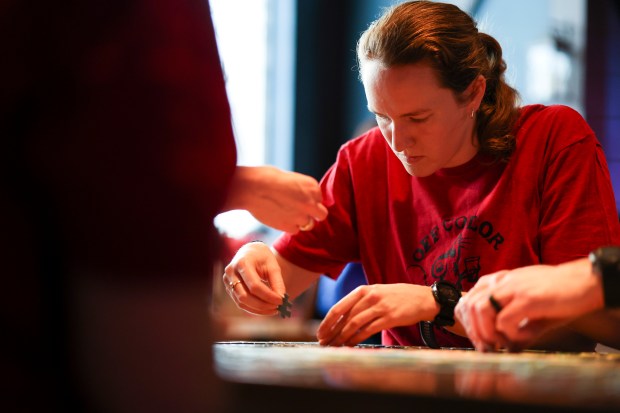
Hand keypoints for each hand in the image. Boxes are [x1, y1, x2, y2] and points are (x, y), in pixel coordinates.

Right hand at [222, 166, 327, 232]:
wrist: (252, 188)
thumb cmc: (266, 177)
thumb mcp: (289, 178)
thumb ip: (299, 189)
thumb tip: (300, 197)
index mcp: (312, 186)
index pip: (318, 198)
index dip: (309, 200)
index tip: (298, 199)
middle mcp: (311, 202)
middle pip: (321, 214)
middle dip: (313, 214)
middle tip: (299, 211)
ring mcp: (301, 216)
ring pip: (308, 224)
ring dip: (299, 221)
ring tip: (283, 213)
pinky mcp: (290, 227)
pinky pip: (294, 231)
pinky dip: (288, 226)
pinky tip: (277, 218)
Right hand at [223, 242, 285, 314]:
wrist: (249, 252)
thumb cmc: (262, 257)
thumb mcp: (272, 265)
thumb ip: (277, 282)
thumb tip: (281, 299)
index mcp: (242, 263)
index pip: (254, 285)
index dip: (268, 295)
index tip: (281, 300)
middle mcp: (231, 273)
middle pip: (245, 296)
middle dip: (263, 305)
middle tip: (278, 308)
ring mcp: (227, 282)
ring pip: (242, 302)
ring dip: (259, 309)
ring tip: (274, 309)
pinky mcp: (229, 289)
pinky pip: (240, 303)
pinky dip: (254, 308)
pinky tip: (266, 309)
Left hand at [316, 283, 436, 346]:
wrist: (423, 298)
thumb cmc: (397, 297)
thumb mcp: (376, 292)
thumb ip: (360, 303)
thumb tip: (340, 319)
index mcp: (363, 290)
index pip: (338, 307)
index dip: (327, 322)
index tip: (320, 333)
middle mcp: (369, 297)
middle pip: (344, 317)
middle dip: (331, 332)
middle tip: (323, 343)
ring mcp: (379, 307)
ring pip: (354, 324)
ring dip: (341, 337)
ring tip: (334, 346)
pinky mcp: (389, 318)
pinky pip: (368, 330)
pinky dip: (356, 339)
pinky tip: (350, 345)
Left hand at [455, 260, 602, 350]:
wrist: (585, 282)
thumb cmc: (557, 294)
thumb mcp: (527, 305)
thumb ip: (512, 321)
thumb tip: (504, 346)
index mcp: (497, 281)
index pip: (467, 301)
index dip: (469, 325)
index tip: (481, 341)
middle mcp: (501, 281)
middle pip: (470, 307)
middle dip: (476, 333)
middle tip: (489, 348)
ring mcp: (513, 288)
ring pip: (480, 310)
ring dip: (488, 333)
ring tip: (502, 344)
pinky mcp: (527, 298)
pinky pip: (504, 320)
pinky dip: (510, 335)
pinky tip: (524, 338)